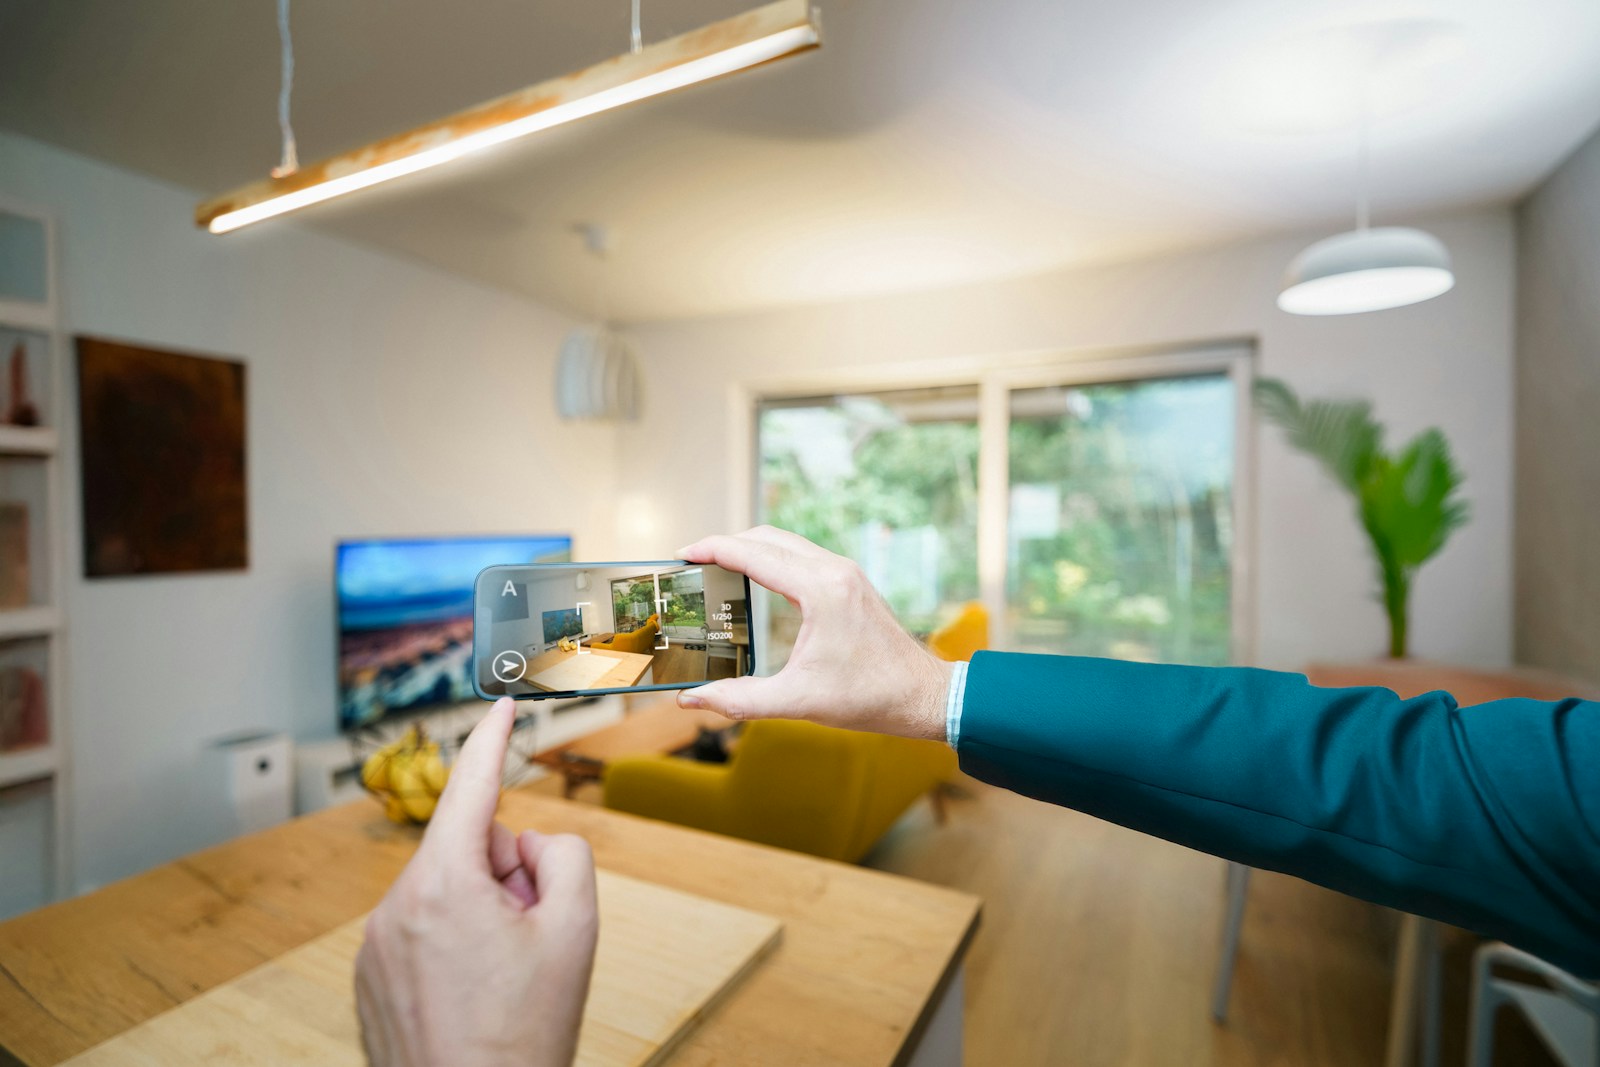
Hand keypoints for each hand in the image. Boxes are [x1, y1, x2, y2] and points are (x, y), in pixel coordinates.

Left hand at [355, 697, 598, 1066]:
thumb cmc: (526, 1033)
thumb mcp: (577, 929)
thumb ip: (563, 855)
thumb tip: (527, 845)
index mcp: (443, 884)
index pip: (471, 788)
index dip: (492, 740)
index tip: (501, 705)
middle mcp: (396, 906)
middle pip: (469, 848)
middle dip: (508, 873)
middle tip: (533, 936)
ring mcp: (375, 946)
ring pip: (447, 891)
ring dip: (483, 914)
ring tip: (502, 979)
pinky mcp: (370, 978)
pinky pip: (423, 930)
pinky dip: (454, 945)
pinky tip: (474, 995)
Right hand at [676, 527, 952, 740]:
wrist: (924, 696)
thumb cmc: (871, 697)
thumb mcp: (798, 701)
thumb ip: (740, 699)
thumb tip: (694, 699)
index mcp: (821, 589)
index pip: (754, 553)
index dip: (713, 550)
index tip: (682, 555)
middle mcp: (834, 570)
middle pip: (767, 538)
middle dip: (726, 544)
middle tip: (691, 562)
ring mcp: (845, 573)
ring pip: (786, 544)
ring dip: (749, 548)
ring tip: (716, 567)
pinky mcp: (850, 583)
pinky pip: (802, 556)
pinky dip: (771, 559)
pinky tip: (755, 578)